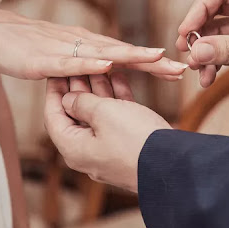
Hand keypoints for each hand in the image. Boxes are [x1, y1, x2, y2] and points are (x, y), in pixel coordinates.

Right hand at [0, 6, 187, 79]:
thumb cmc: (21, 48)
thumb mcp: (58, 60)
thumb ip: (79, 67)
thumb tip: (98, 75)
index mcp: (85, 46)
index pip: (124, 55)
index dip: (151, 63)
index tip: (177, 70)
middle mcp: (80, 43)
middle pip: (123, 53)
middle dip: (153, 61)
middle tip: (182, 68)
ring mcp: (63, 49)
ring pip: (103, 53)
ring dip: (131, 56)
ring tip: (156, 58)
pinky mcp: (44, 59)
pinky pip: (70, 61)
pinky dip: (90, 62)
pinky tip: (108, 64)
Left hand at [43, 73, 170, 191]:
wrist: (175, 165)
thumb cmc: (134, 139)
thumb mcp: (103, 113)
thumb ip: (82, 102)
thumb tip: (69, 99)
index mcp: (74, 148)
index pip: (53, 116)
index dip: (54, 91)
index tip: (57, 70)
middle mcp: (88, 152)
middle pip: (76, 115)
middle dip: (80, 87)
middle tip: (81, 62)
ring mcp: (109, 151)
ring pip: (99, 115)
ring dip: (100, 90)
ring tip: (103, 65)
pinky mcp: (129, 146)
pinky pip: (118, 119)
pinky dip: (117, 99)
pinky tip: (120, 77)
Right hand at [176, 0, 228, 111]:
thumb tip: (194, 52)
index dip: (200, 7)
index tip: (187, 30)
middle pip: (215, 11)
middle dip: (199, 31)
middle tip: (185, 50)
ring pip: (218, 35)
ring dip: (205, 52)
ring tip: (196, 69)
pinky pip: (226, 53)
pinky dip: (214, 65)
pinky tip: (207, 79)